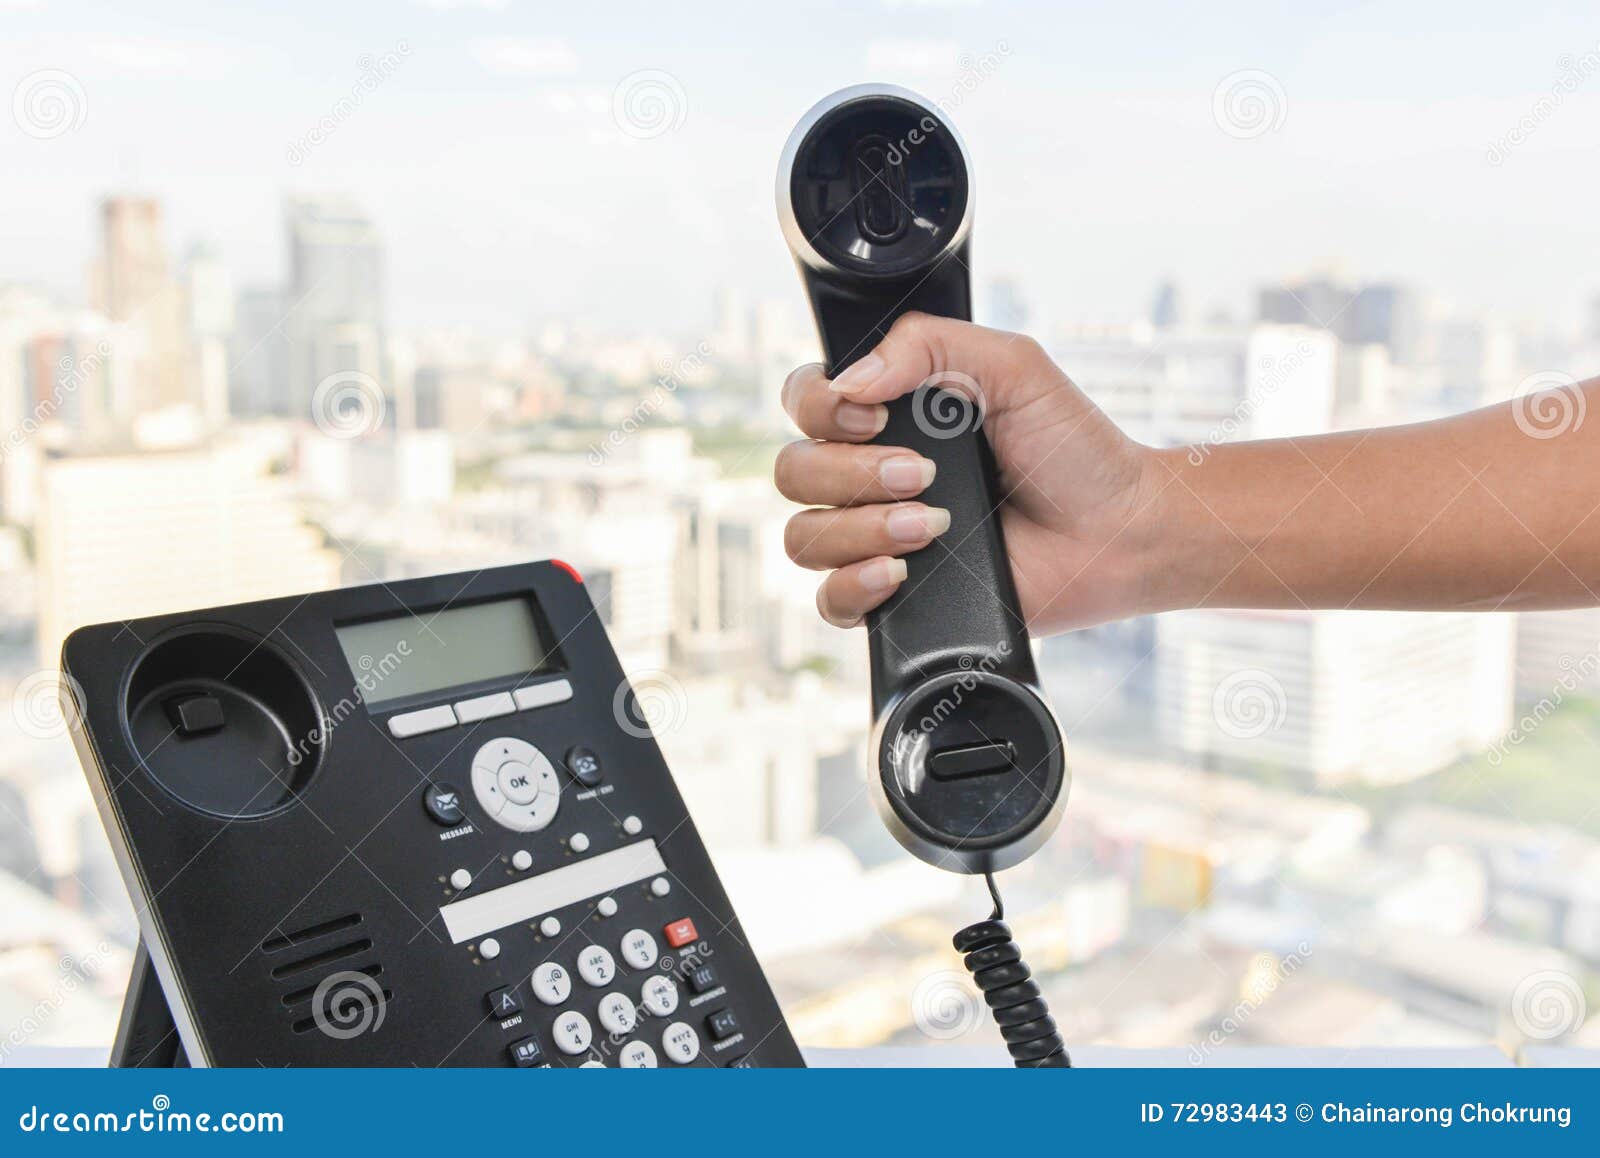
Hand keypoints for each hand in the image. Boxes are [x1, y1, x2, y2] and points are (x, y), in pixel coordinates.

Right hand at [775, 313, 1160, 632]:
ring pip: (804, 538)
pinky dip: (854, 586)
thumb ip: (928, 344)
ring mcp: (880, 538)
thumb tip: (849, 380)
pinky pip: (829, 601)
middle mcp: (872, 476)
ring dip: (862, 529)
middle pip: (794, 473)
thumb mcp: (1012, 366)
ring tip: (934, 525)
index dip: (820, 409)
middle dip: (852, 474)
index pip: (806, 403)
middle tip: (924, 475)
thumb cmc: (1074, 451)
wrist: (1118, 532)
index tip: (876, 415)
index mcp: (891, 415)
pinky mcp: (897, 596)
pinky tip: (900, 573)